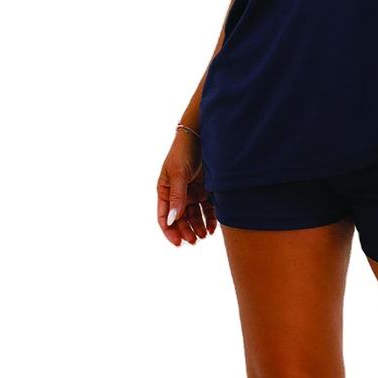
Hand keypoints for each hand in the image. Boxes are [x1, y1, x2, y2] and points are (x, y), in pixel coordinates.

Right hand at [157, 131, 217, 246]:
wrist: (202, 134)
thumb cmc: (184, 151)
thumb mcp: (178, 174)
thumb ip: (176, 197)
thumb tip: (172, 220)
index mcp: (165, 190)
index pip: (164, 216)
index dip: (170, 231)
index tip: (178, 243)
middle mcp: (178, 193)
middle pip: (181, 219)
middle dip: (187, 231)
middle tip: (195, 240)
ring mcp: (192, 191)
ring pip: (195, 216)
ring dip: (198, 227)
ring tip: (204, 236)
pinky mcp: (206, 189)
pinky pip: (207, 208)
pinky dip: (210, 218)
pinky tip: (213, 227)